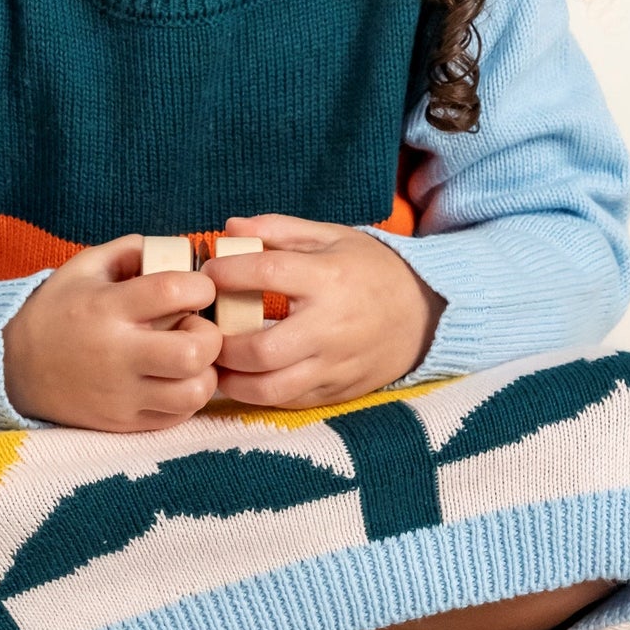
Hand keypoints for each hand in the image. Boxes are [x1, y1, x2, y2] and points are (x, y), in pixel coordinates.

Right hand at [3, 236, 219, 431]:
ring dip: (205, 371)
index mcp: (107, 308)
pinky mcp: (124, 423)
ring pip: (195, 391)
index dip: (202, 285)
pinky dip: (187, 396)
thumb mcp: (84, 267)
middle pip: (195, 351)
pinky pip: (178, 416)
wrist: (13, 368)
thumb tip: (179, 248)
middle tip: (197, 327)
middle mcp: (117, 354)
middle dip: (211, 335)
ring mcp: (122, 394)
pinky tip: (173, 379)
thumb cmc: (56, 311)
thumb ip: (131, 250)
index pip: (174, 291)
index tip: (198, 287)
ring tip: (188, 357)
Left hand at [205, 215, 442, 410]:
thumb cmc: (372, 271)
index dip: (227, 273)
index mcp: (330, 279)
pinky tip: (242, 376)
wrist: (425, 315)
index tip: (208, 273)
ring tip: (215, 360)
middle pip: (261, 347)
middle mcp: (331, 327)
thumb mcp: (333, 237)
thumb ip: (280, 230)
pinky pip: (288, 401)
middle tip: (203, 329)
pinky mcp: (337, 391)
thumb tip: (230, 229)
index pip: (268, 272)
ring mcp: (335, 365)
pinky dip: (257, 393)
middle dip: (221, 342)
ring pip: (270, 387)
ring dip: (231, 378)